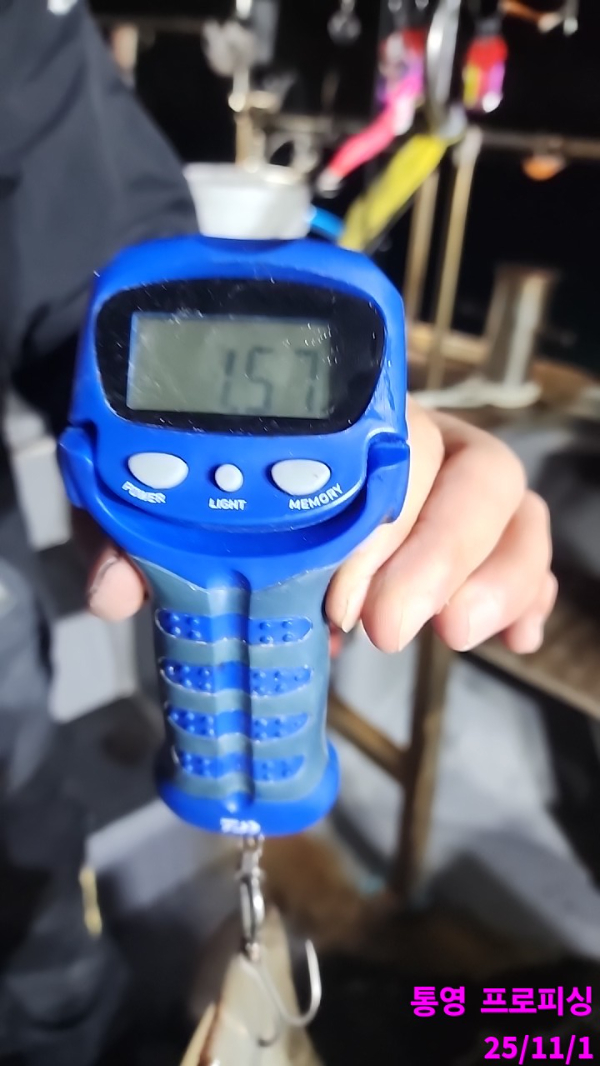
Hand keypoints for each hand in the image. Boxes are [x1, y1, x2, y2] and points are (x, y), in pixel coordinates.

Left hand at [86, 397, 555, 654]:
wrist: (262, 484)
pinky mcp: (486, 533)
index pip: (391, 437)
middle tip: (379, 627)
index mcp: (348, 422)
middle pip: (468, 467)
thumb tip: (118, 592)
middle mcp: (414, 443)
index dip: (377, 513)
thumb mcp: (174, 510)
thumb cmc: (231, 492)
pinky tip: (513, 638)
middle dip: (433, 553)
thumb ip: (143, 531)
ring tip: (450, 637)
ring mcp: (456, 487)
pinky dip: (527, 590)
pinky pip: (529, 548)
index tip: (338, 589)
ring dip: (490, 573)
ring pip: (511, 503)